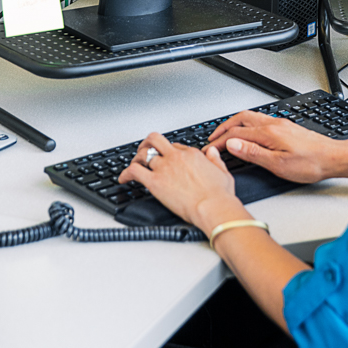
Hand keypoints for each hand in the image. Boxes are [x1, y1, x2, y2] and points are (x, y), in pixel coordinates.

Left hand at [119, 132, 247, 233]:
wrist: (213, 207)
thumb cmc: (219, 195)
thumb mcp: (223, 172)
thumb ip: (216, 159)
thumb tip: (211, 151)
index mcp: (192, 154)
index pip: (175, 146)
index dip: (169, 152)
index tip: (167, 159)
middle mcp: (176, 157)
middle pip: (155, 141)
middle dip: (147, 144)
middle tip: (144, 151)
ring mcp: (164, 168)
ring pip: (143, 155)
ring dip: (136, 160)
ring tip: (134, 166)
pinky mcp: (155, 182)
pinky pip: (134, 171)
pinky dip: (125, 174)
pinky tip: (123, 179)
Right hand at [208, 112, 347, 182]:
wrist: (333, 158)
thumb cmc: (311, 163)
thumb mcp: (278, 164)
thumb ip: (253, 153)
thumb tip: (232, 144)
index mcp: (268, 133)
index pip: (236, 134)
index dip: (220, 141)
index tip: (210, 149)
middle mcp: (273, 124)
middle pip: (241, 119)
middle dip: (224, 127)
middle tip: (213, 138)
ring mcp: (280, 124)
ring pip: (251, 117)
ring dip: (235, 124)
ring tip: (226, 133)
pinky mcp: (286, 127)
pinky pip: (260, 120)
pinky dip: (247, 125)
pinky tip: (249, 133)